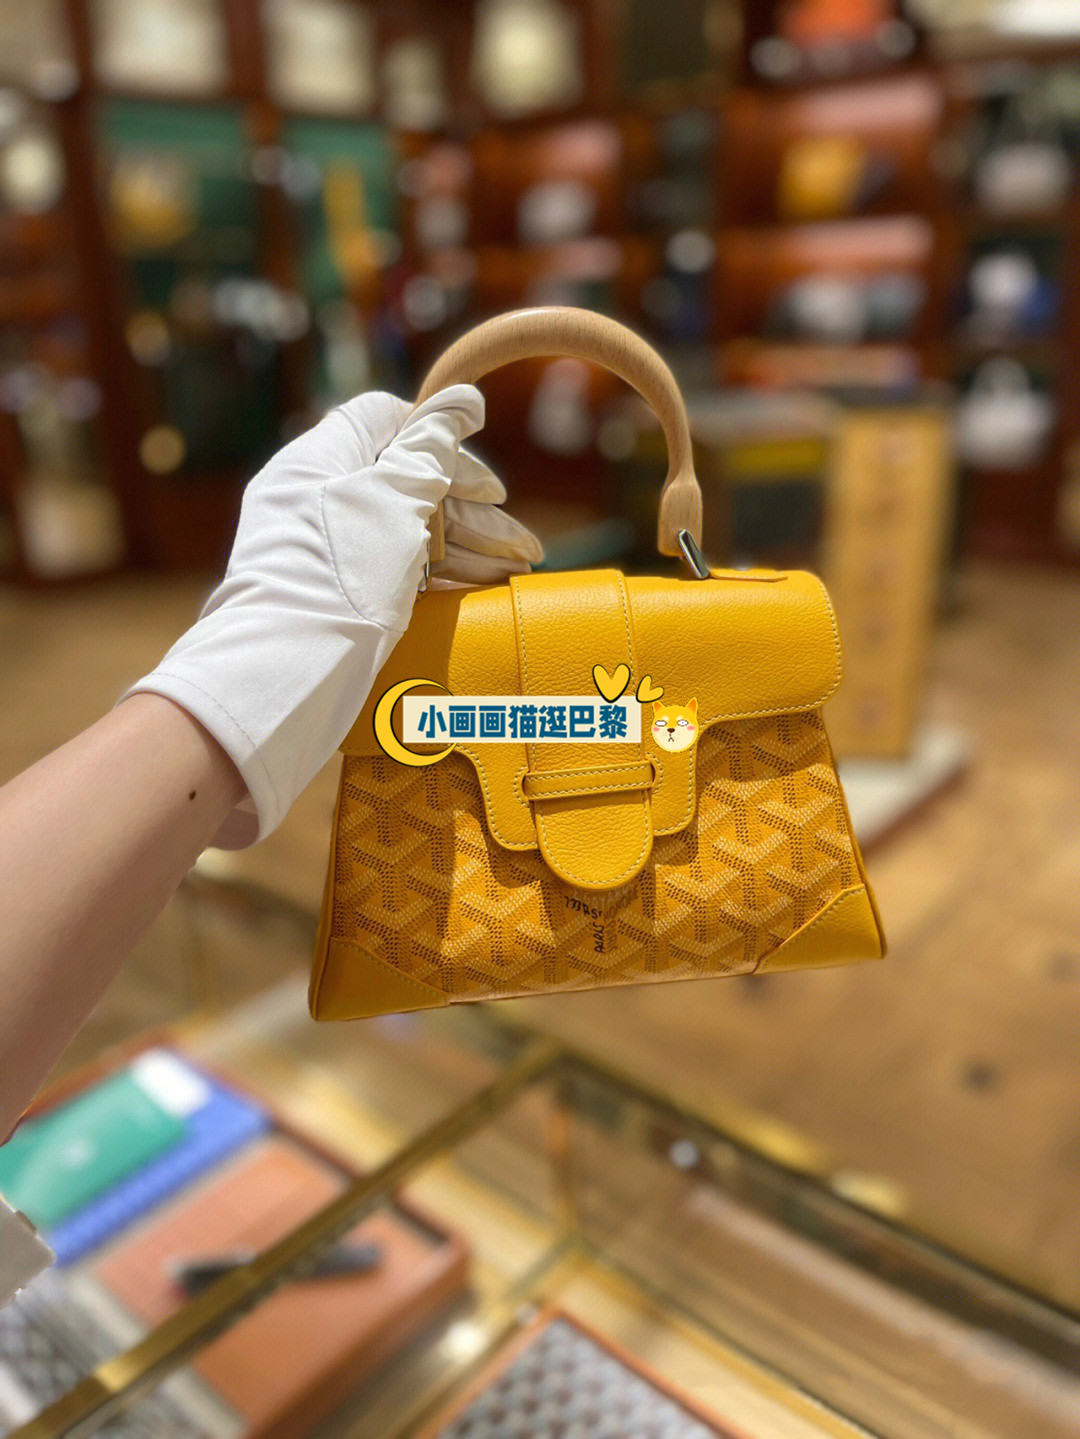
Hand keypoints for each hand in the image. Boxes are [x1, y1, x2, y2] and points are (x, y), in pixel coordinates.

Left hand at [124, 385, 539, 847]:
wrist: (286, 674)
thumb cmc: (339, 576)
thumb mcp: (396, 497)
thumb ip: (433, 446)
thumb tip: (465, 397)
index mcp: (320, 458)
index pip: (384, 419)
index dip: (439, 437)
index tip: (485, 476)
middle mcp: (318, 498)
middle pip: (406, 481)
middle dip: (472, 509)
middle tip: (523, 544)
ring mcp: (325, 550)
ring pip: (406, 531)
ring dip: (466, 546)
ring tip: (515, 572)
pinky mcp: (334, 596)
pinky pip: (394, 570)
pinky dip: (439, 575)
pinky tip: (480, 589)